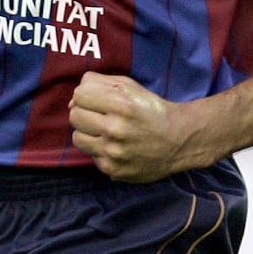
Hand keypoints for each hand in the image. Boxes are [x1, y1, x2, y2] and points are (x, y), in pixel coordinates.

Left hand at [68, 72, 203, 182]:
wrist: (179, 140)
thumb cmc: (151, 109)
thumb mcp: (130, 86)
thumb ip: (98, 83)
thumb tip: (73, 100)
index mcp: (121, 104)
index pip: (79, 95)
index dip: (86, 95)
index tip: (97, 100)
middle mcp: (115, 129)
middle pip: (74, 116)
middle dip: (85, 113)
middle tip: (101, 116)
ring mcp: (113, 152)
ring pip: (77, 138)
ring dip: (88, 133)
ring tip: (106, 132)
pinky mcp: (114, 170)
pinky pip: (91, 156)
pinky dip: (101, 151)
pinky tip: (117, 147)